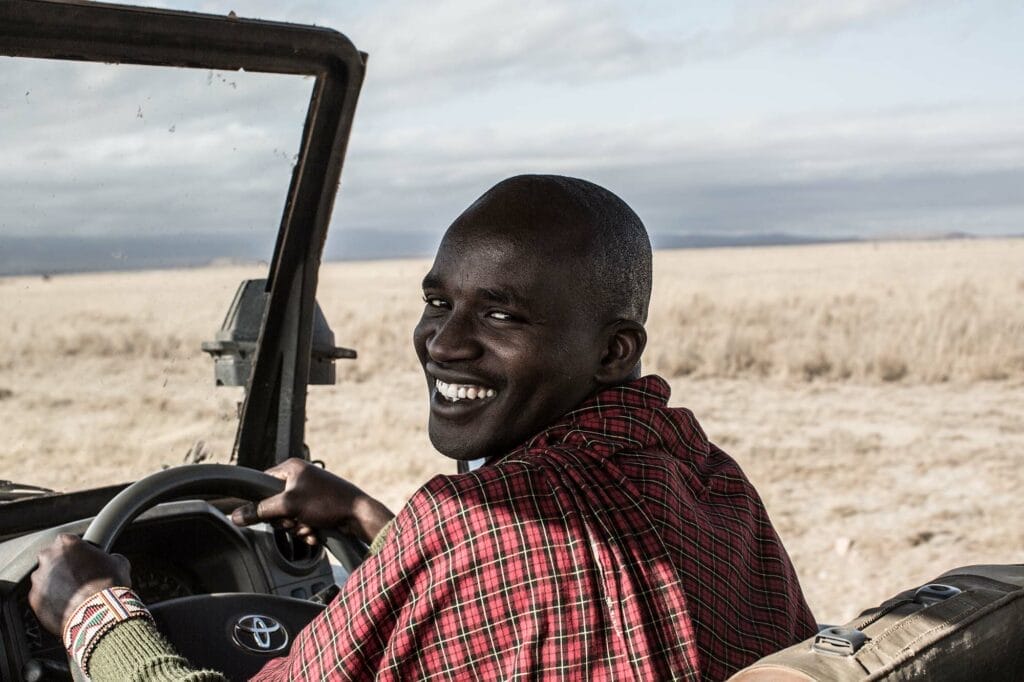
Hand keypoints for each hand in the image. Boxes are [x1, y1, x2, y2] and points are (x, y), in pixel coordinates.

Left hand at [29, 534, 131, 634]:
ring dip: (56, 584)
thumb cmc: (109, 585)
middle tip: (79, 577)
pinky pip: (43, 598)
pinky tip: (68, 606)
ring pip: (46, 579)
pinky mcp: (35, 600)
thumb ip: (109, 557)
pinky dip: (52, 602)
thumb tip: (111, 561)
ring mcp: (39, 580)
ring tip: (74, 595)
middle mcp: (48, 558)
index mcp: (66, 543)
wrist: (100, 613)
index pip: (68, 541)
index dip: (78, 551)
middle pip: (52, 559)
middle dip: (63, 567)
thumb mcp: (119, 563)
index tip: (85, 559)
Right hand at [230, 458, 393, 545]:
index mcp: (292, 468)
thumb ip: (260, 510)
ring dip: (296, 527)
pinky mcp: (318, 508)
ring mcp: (310, 494)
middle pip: (274, 504)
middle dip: (284, 519)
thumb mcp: (289, 505)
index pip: (262, 483)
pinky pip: (301, 523)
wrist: (358, 515)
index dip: (261, 501)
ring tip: (309, 525)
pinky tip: (316, 531)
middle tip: (294, 519)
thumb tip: (235, 516)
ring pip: (288, 517)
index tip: (263, 514)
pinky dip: (306, 530)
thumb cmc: (328, 502)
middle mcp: (300, 478)